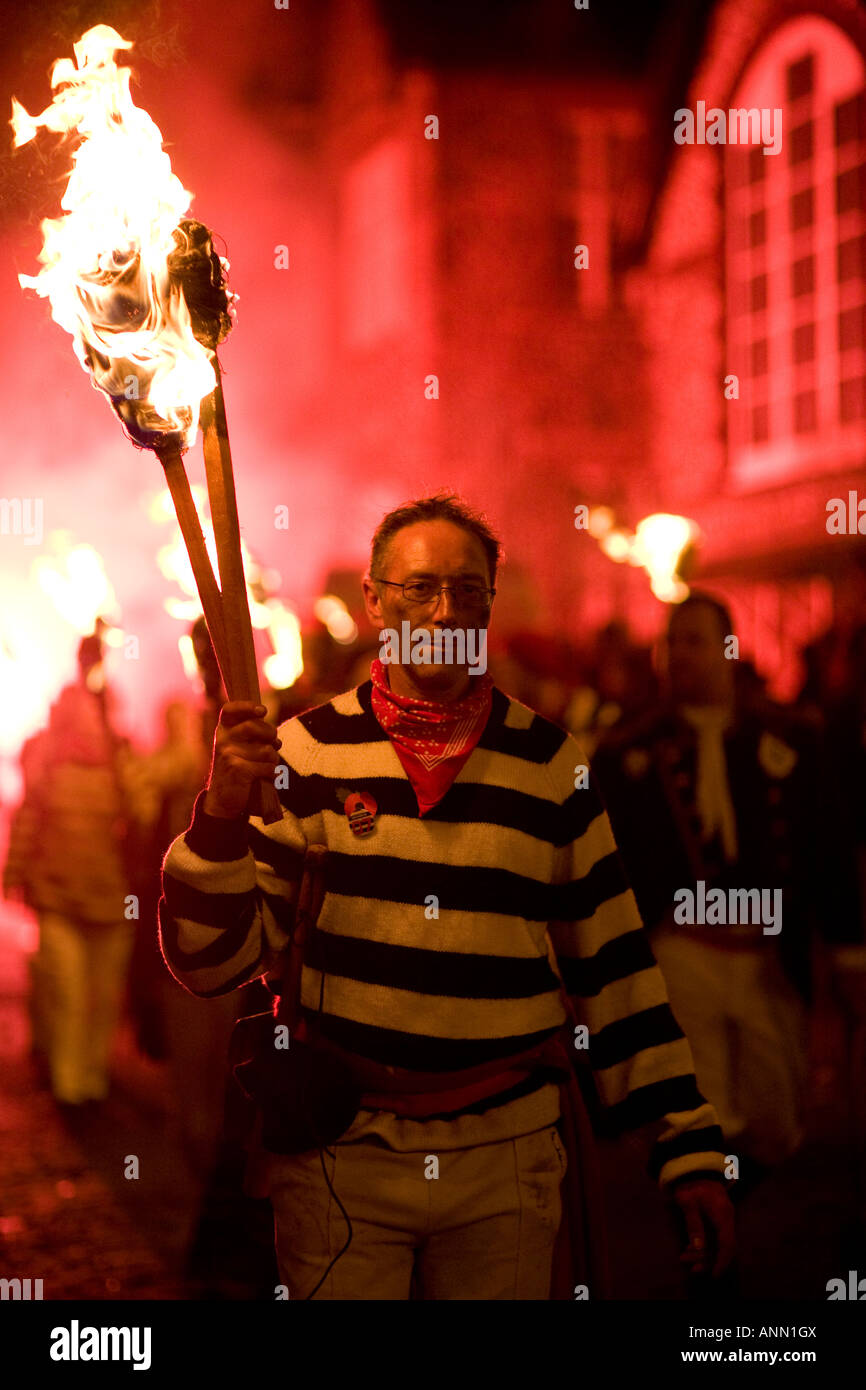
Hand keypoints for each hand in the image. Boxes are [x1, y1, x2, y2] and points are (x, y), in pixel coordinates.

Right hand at [203, 701, 281, 818]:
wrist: (223, 800)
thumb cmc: (237, 770)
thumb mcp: (239, 749)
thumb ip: (253, 737)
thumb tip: (275, 738)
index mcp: (222, 731)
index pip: (229, 710)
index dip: (246, 706)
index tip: (262, 711)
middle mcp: (222, 739)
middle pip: (256, 726)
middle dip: (271, 734)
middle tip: (274, 743)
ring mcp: (228, 754)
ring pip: (267, 750)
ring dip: (273, 759)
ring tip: (265, 766)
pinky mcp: (237, 769)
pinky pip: (268, 767)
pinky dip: (272, 774)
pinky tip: (264, 779)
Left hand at [672, 1179, 735, 1276]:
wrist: (695, 1169)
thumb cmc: (690, 1183)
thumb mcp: (687, 1201)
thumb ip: (693, 1224)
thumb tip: (698, 1248)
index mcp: (723, 1214)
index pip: (727, 1243)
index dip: (722, 1261)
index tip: (714, 1275)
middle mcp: (727, 1218)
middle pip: (722, 1246)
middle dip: (708, 1259)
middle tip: (691, 1267)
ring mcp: (724, 1219)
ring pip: (717, 1243)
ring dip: (703, 1253)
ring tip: (685, 1259)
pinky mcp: (718, 1219)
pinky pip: (714, 1237)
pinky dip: (703, 1245)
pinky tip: (689, 1249)